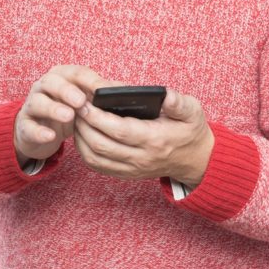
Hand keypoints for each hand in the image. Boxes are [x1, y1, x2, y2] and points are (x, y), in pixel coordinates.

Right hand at [13, 65, 112, 164]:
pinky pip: (29, 127)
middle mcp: (44, 86)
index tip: (104, 90)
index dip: (90, 80)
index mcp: (62, 76)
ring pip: (38, 102)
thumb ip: (99, 95)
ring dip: (53, 108)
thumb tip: (124, 92)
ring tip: (68, 116)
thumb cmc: (67, 110)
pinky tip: (50, 136)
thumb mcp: (83, 100)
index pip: (76, 73)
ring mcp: (32, 105)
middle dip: (67, 90)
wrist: (40, 130)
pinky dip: (39, 131)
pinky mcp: (25, 125)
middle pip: (52, 82)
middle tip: (81, 101)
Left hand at [74, 88, 214, 186]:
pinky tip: (82, 134)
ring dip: (80, 138)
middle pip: (102, 145)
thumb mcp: (192, 112)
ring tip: (76, 118)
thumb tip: (166, 95)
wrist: (194, 159)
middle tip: (75, 106)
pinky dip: (84, 151)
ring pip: (95, 158)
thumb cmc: (190, 130)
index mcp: (156, 140)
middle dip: (84, 125)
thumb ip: (179, 103)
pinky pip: (98, 166)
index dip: (98, 117)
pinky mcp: (126, 174)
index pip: (120, 131)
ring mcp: (133, 169)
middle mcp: (142, 158)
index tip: (85, 102)